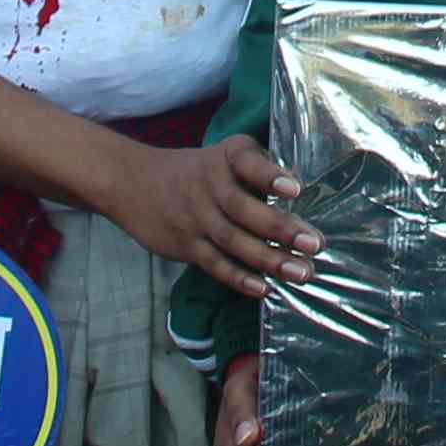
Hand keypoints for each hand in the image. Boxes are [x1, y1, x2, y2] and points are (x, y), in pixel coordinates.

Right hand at [110, 131, 316, 298]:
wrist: (131, 182)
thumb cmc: (194, 171)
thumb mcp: (223, 156)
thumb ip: (258, 169)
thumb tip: (301, 185)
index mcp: (224, 158)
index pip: (247, 162)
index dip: (269, 175)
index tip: (295, 187)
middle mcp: (209, 186)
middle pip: (244, 208)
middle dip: (280, 228)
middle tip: (314, 243)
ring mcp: (195, 218)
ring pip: (233, 240)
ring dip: (268, 259)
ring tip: (300, 272)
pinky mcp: (185, 245)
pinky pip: (214, 264)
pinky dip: (238, 278)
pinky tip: (263, 288)